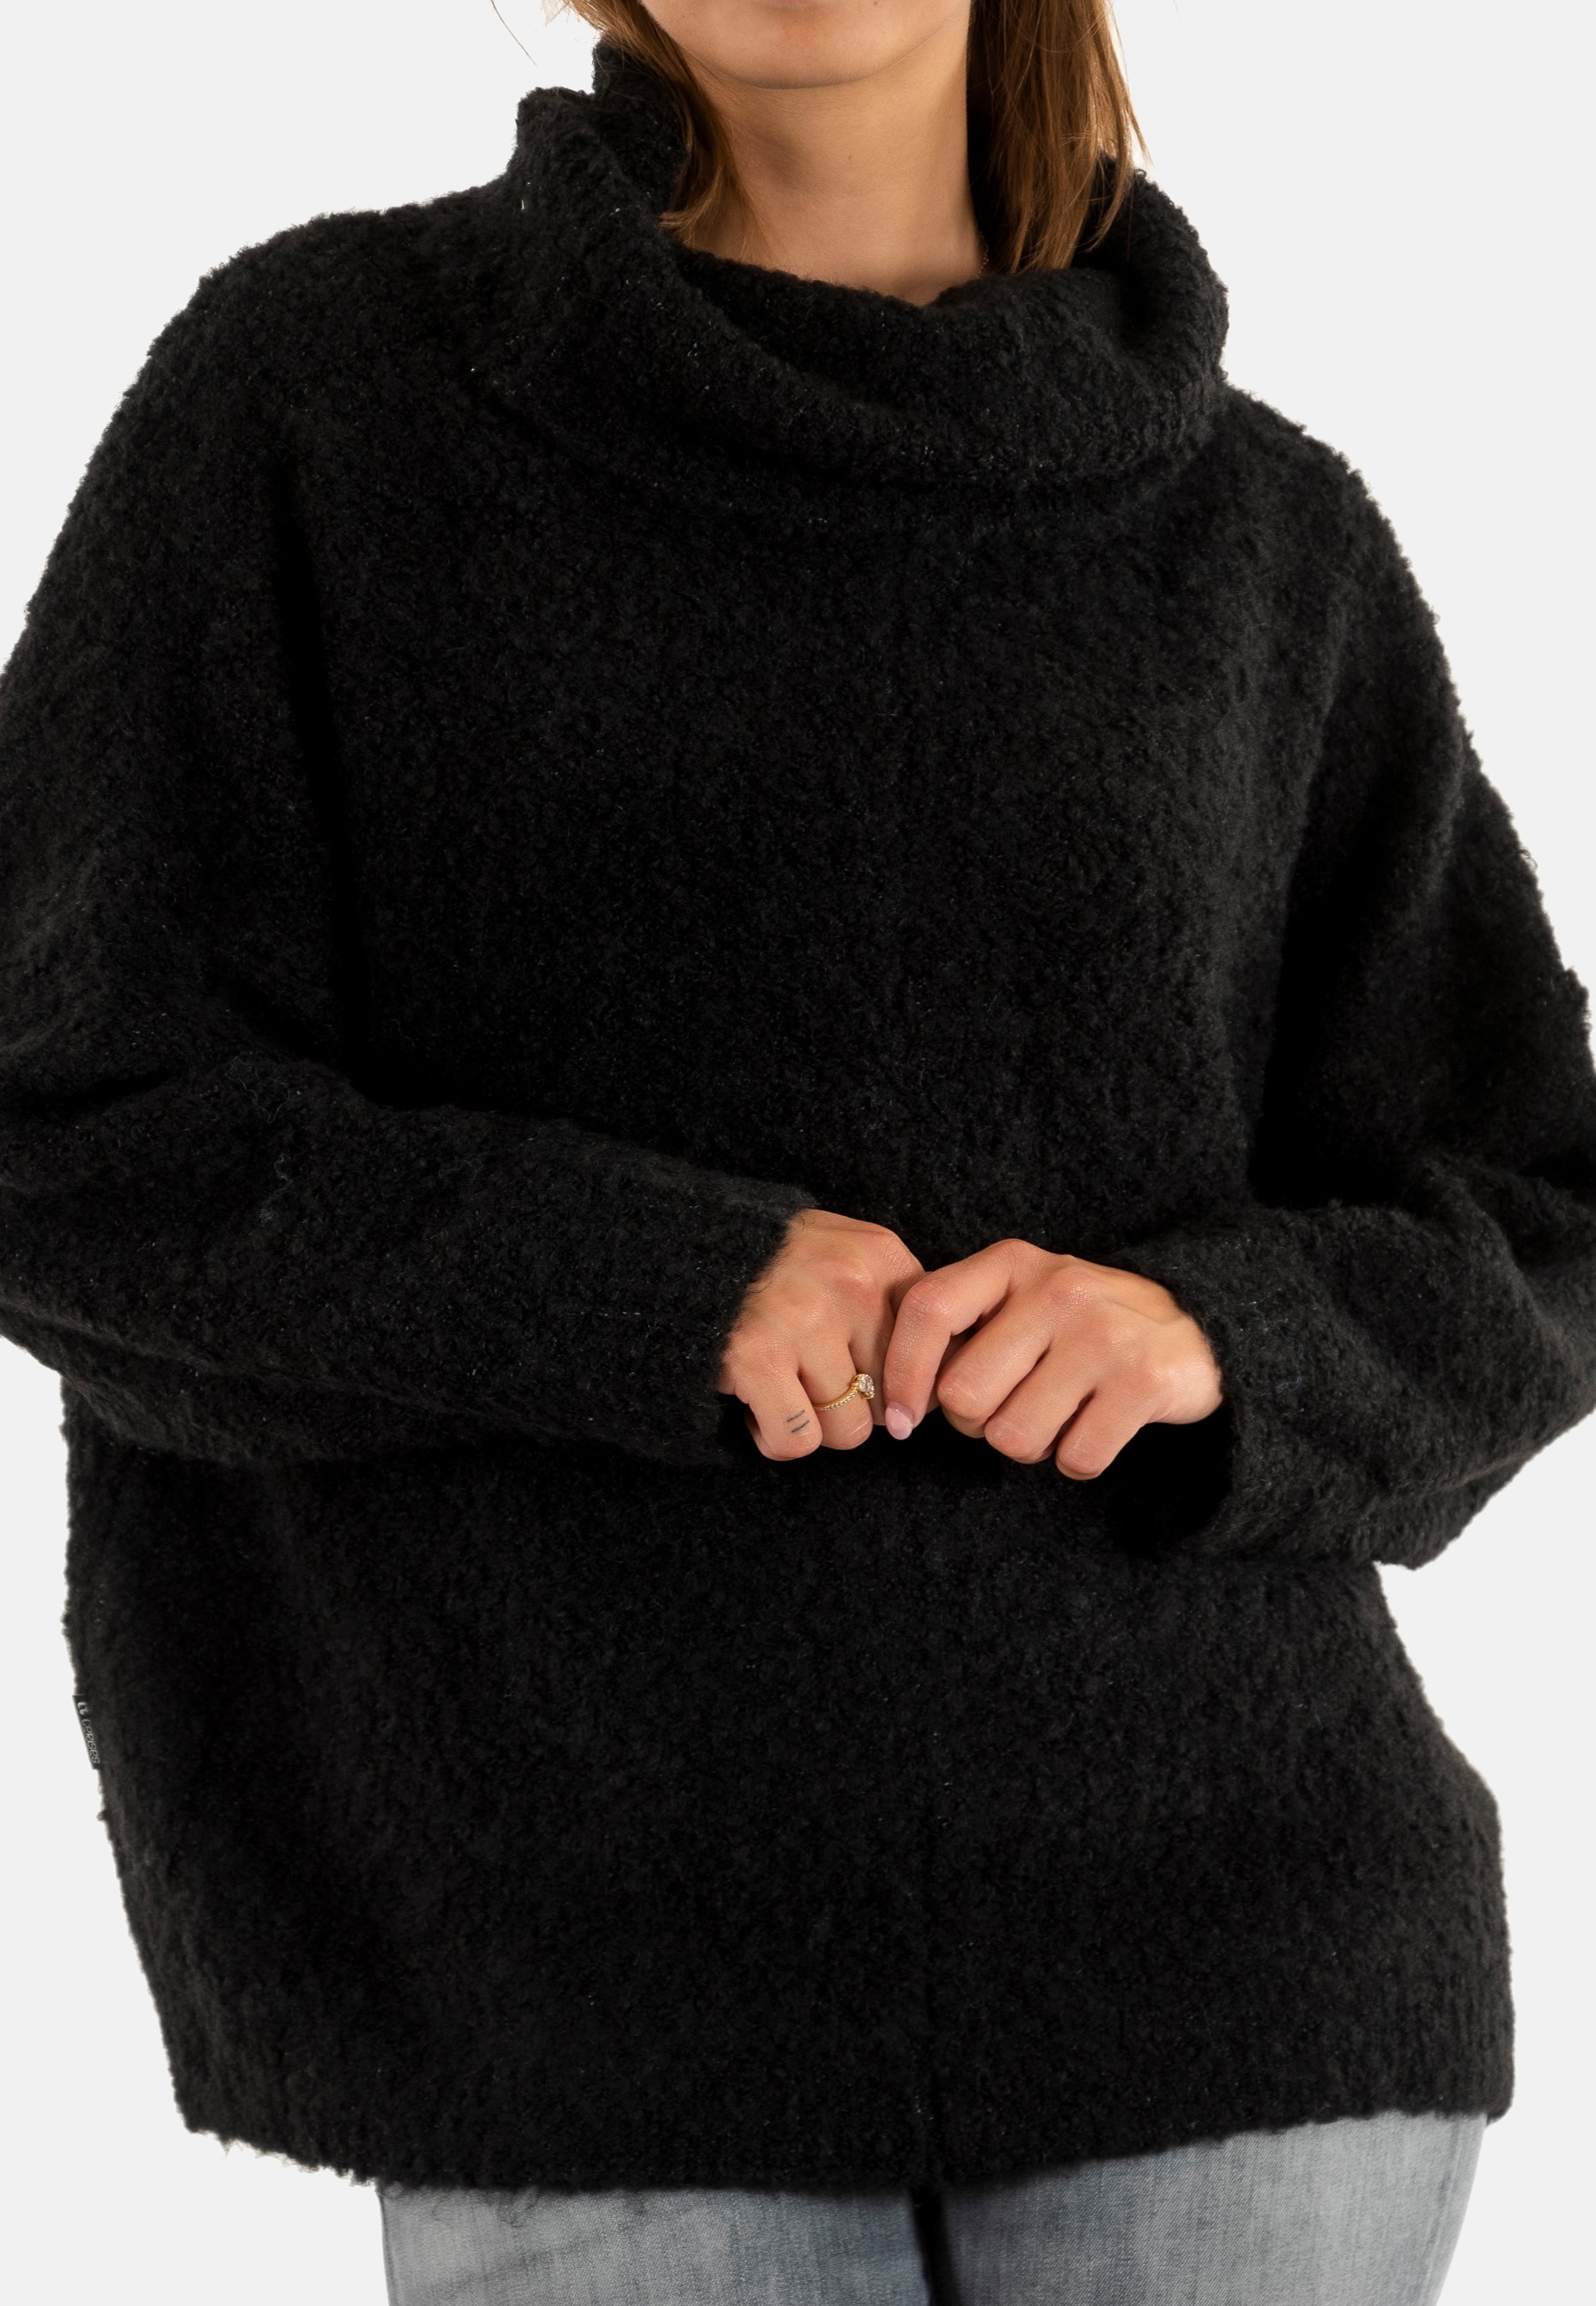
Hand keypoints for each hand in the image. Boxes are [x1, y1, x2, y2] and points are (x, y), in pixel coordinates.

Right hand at [720, 1208, 923, 1460]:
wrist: (674, 1247)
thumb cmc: (768, 1266)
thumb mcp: (842, 1254)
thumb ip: (891, 1302)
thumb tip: (936, 1388)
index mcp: (880, 1255)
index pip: (933, 1353)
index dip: (903, 1382)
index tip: (873, 1384)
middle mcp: (851, 1283)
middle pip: (891, 1399)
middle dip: (852, 1404)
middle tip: (810, 1377)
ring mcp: (804, 1320)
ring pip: (848, 1431)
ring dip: (813, 1425)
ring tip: (782, 1387)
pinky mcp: (756, 1357)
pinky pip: (798, 1441)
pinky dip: (775, 1437)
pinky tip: (757, 1403)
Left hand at [882, 1240, 1221, 1477]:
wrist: (1197, 1324)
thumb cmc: (1078, 1323)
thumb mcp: (1019, 1298)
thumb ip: (959, 1327)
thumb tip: (900, 1401)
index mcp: (1012, 1263)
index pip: (928, 1310)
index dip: (902, 1374)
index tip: (904, 1420)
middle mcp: (1058, 1289)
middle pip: (964, 1396)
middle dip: (979, 1422)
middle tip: (1013, 1406)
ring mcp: (1106, 1333)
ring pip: (1014, 1437)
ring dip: (1031, 1445)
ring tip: (1059, 1413)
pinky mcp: (1147, 1381)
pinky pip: (1075, 1459)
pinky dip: (1078, 1460)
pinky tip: (1096, 1427)